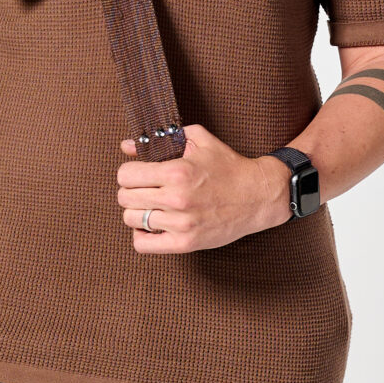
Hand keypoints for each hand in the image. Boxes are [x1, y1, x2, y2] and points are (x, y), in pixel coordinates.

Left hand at [117, 124, 287, 252]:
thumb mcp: (199, 140)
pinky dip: (142, 235)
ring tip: (152, 207)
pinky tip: (154, 226)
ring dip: (137, 212)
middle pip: (125, 198)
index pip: (126, 175)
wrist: (258, 195)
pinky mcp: (186, 243)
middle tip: (145, 190)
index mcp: (177, 172)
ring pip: (131, 220)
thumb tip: (126, 146)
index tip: (139, 174)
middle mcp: (177, 198)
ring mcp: (181, 223)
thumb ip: (162, 138)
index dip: (129, 173)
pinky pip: (143, 244)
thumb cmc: (228, 166)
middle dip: (131, 191)